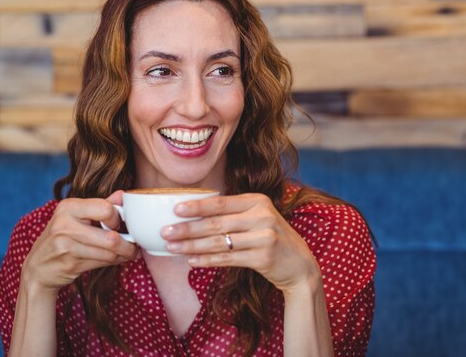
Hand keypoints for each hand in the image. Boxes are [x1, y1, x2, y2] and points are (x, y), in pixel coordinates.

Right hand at [22, 191, 138, 294]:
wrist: (39, 265)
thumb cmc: (63, 236)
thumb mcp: (77, 216)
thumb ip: (101, 205)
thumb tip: (123, 194)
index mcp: (68, 207)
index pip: (106, 209)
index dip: (117, 218)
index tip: (119, 224)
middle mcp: (65, 225)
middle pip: (111, 238)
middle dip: (128, 244)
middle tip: (134, 246)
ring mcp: (66, 246)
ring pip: (109, 253)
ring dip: (124, 255)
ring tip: (128, 253)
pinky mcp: (70, 264)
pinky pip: (103, 263)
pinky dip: (114, 262)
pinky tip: (116, 259)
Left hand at [162, 193, 321, 293]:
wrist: (299, 264)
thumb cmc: (272, 237)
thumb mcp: (259, 217)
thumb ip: (234, 213)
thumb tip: (195, 214)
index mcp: (258, 201)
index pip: (221, 202)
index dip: (197, 206)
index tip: (175, 210)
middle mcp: (262, 217)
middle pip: (216, 223)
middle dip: (187, 228)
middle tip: (166, 232)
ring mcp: (263, 238)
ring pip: (219, 243)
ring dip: (192, 246)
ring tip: (172, 248)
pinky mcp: (262, 258)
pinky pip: (227, 259)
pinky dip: (207, 260)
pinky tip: (192, 261)